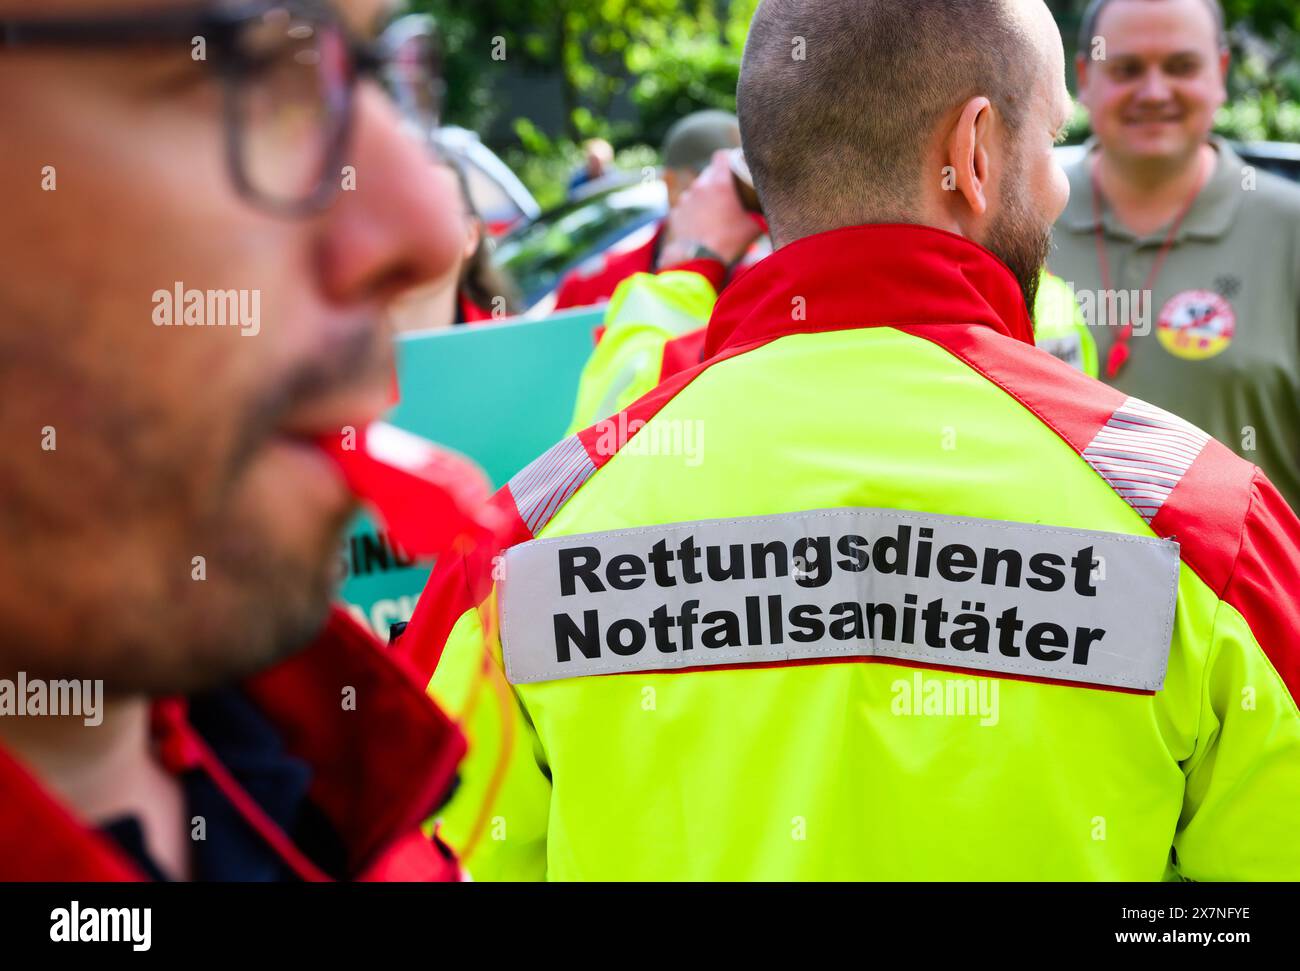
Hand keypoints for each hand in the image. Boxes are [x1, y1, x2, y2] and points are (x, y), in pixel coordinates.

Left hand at [660, 150, 763, 267]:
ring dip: (705, 198)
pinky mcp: (675, 214)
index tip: (735, 168)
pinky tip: (701, 226)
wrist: (697, 263)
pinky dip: (693, 212)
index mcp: (719, 184)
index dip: (728, 160)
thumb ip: (762, 214)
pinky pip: (687, 207)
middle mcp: (699, 187)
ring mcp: (685, 200)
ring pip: (697, 191)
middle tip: (729, 196)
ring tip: (715, 214)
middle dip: (719, 182)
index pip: (721, 156)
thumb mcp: (753, 228)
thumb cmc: (728, 243)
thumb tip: (773, 211)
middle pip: (709, 174)